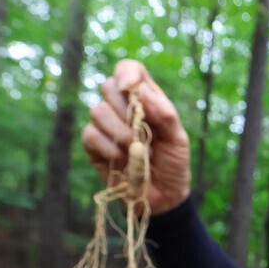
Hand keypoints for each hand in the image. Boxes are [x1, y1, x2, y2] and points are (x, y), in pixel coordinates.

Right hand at [81, 60, 191, 214]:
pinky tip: (121, 159)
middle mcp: (122, 109)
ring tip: (134, 149)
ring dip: (119, 131)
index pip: (129, 70)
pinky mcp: (94, 147)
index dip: (126, 73)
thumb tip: (140, 91)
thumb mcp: (178, 138)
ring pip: (97, 110)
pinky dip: (107, 147)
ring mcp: (106, 127)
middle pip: (108, 86)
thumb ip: (164, 113)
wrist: (165, 197)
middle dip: (124, 108)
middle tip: (140, 130)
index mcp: (145, 99)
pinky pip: (90, 135)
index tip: (130, 87)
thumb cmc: (173, 164)